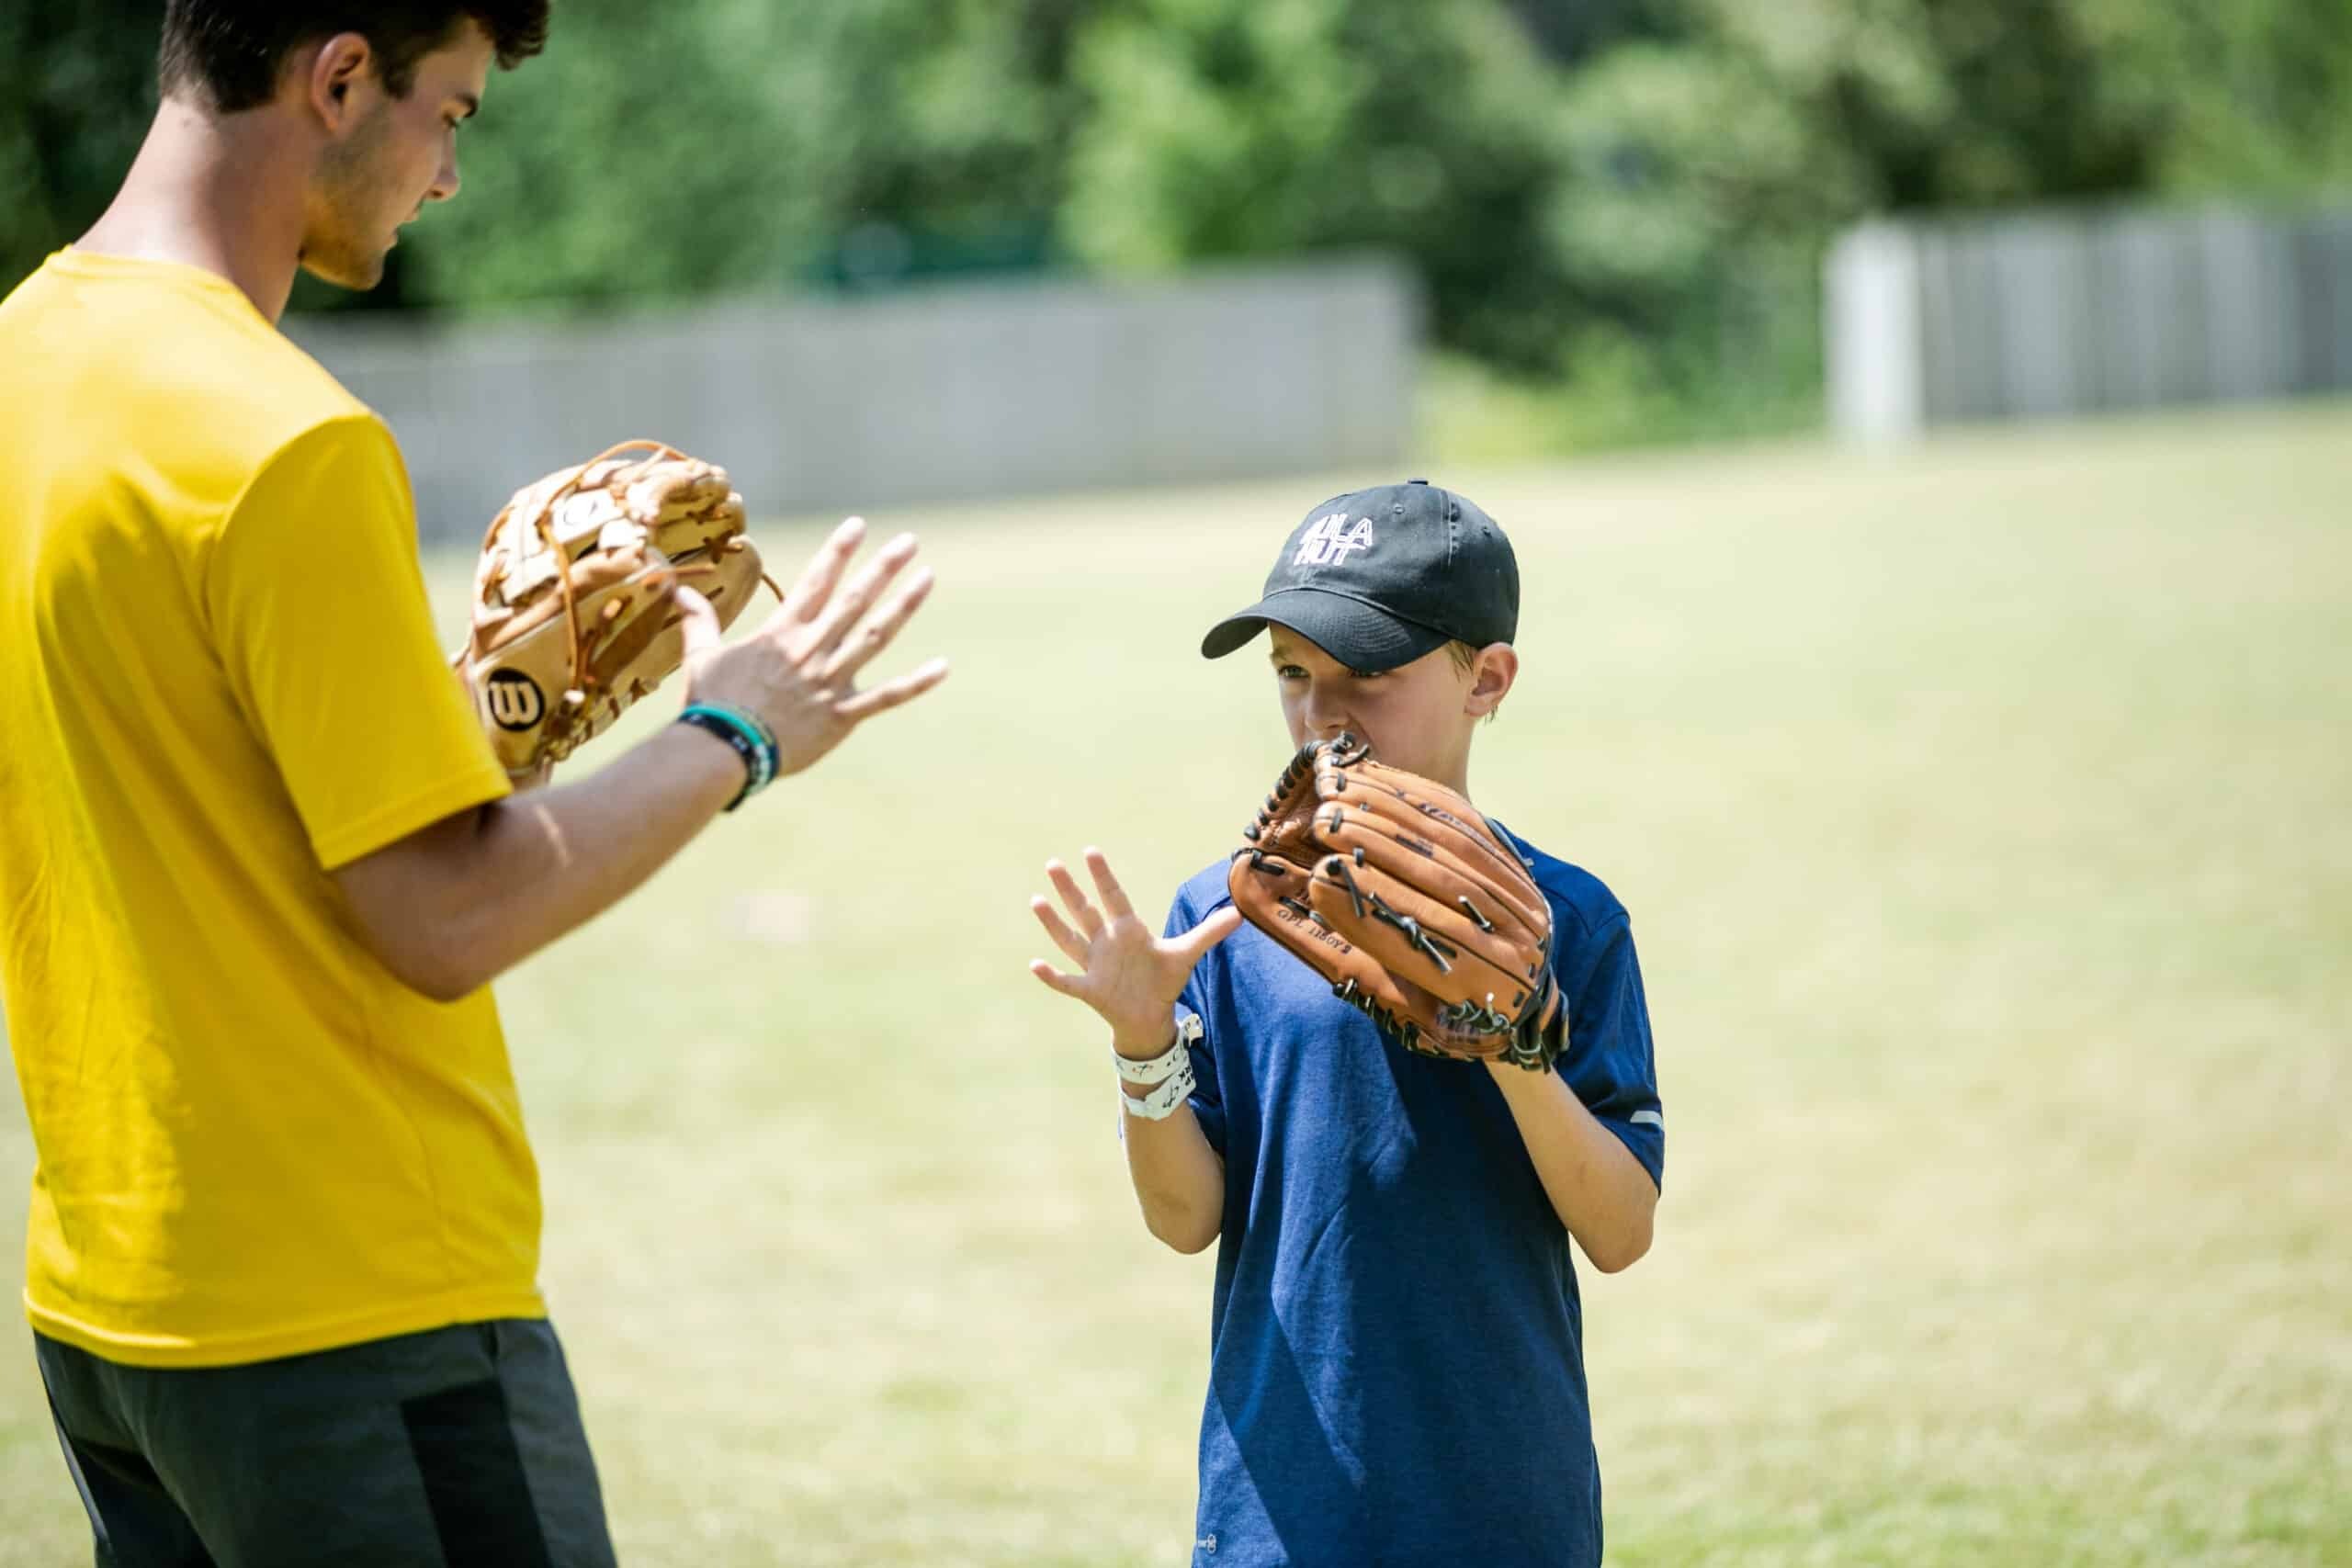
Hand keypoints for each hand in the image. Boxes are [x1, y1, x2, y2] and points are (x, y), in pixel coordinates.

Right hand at [674, 516, 947, 776]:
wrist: (722, 748)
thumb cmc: (710, 704)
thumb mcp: (701, 655)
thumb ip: (699, 620)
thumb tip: (677, 589)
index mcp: (782, 632)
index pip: (815, 581)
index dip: (838, 551)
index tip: (859, 525)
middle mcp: (812, 648)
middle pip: (854, 599)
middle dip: (883, 567)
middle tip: (910, 541)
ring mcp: (831, 680)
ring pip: (876, 635)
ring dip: (904, 606)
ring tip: (927, 578)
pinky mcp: (842, 714)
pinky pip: (886, 697)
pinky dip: (916, 683)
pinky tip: (942, 667)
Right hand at [1028, 848, 1241, 1053]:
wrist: (1149, 1016)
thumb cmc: (1163, 979)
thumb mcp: (1186, 953)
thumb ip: (1209, 932)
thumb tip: (1240, 914)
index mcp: (1128, 930)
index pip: (1115, 897)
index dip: (1104, 876)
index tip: (1091, 851)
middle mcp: (1106, 942)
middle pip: (1085, 911)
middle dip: (1070, 889)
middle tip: (1053, 863)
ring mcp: (1094, 964)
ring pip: (1070, 939)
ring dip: (1053, 922)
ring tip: (1037, 900)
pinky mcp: (1089, 989)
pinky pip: (1066, 982)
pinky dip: (1050, 976)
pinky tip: (1034, 965)